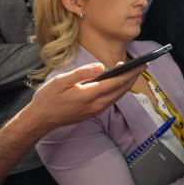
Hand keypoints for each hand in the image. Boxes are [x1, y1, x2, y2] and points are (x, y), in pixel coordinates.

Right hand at [25, 63, 147, 134]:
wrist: (41, 120)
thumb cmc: (48, 98)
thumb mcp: (61, 81)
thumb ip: (82, 73)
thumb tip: (101, 66)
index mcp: (89, 95)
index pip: (116, 83)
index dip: (130, 73)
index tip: (141, 65)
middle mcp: (96, 105)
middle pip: (121, 90)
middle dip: (133, 78)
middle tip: (142, 66)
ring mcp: (95, 111)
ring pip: (118, 96)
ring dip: (127, 84)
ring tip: (133, 72)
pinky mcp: (93, 113)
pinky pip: (111, 100)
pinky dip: (118, 90)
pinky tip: (118, 83)